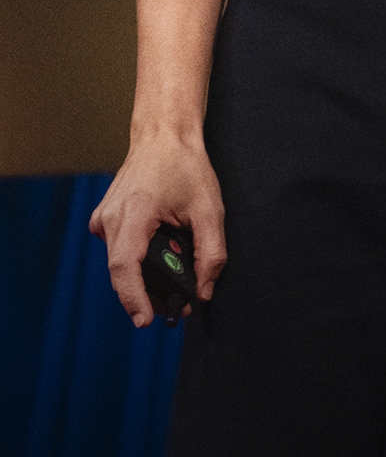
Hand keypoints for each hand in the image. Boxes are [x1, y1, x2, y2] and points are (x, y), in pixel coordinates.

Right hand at [88, 133, 226, 326]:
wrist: (163, 137)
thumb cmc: (186, 167)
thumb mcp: (210, 210)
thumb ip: (211, 253)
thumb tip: (203, 291)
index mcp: (133, 213)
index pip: (124, 267)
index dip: (134, 298)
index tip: (146, 320)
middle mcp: (110, 219)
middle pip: (123, 271)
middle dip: (149, 292)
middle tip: (176, 306)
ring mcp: (103, 219)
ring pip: (121, 262)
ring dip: (146, 274)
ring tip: (176, 274)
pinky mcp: (104, 220)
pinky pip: (119, 250)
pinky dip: (139, 258)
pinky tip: (162, 250)